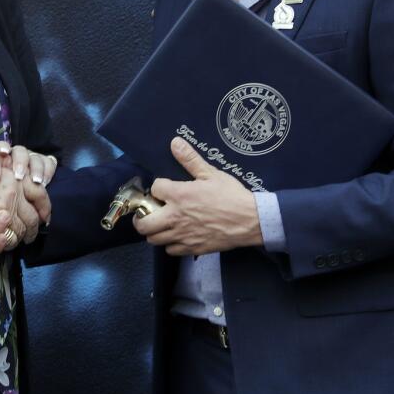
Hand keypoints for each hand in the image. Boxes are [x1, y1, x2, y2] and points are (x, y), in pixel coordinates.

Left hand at [132, 137, 261, 254]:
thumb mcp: (211, 173)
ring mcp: (182, 235)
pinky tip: (176, 235)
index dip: (158, 187)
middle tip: (148, 211)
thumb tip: (175, 143)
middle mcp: (175, 217)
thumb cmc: (232, 195)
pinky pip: (170, 250)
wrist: (252, 220)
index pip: (154, 189)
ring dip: (154, 231)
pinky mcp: (192, 248)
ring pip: (154, 239)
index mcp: (178, 196)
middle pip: (143, 223)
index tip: (164, 188)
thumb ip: (190, 159)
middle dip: (141, 216)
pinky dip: (170, 244)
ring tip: (161, 224)